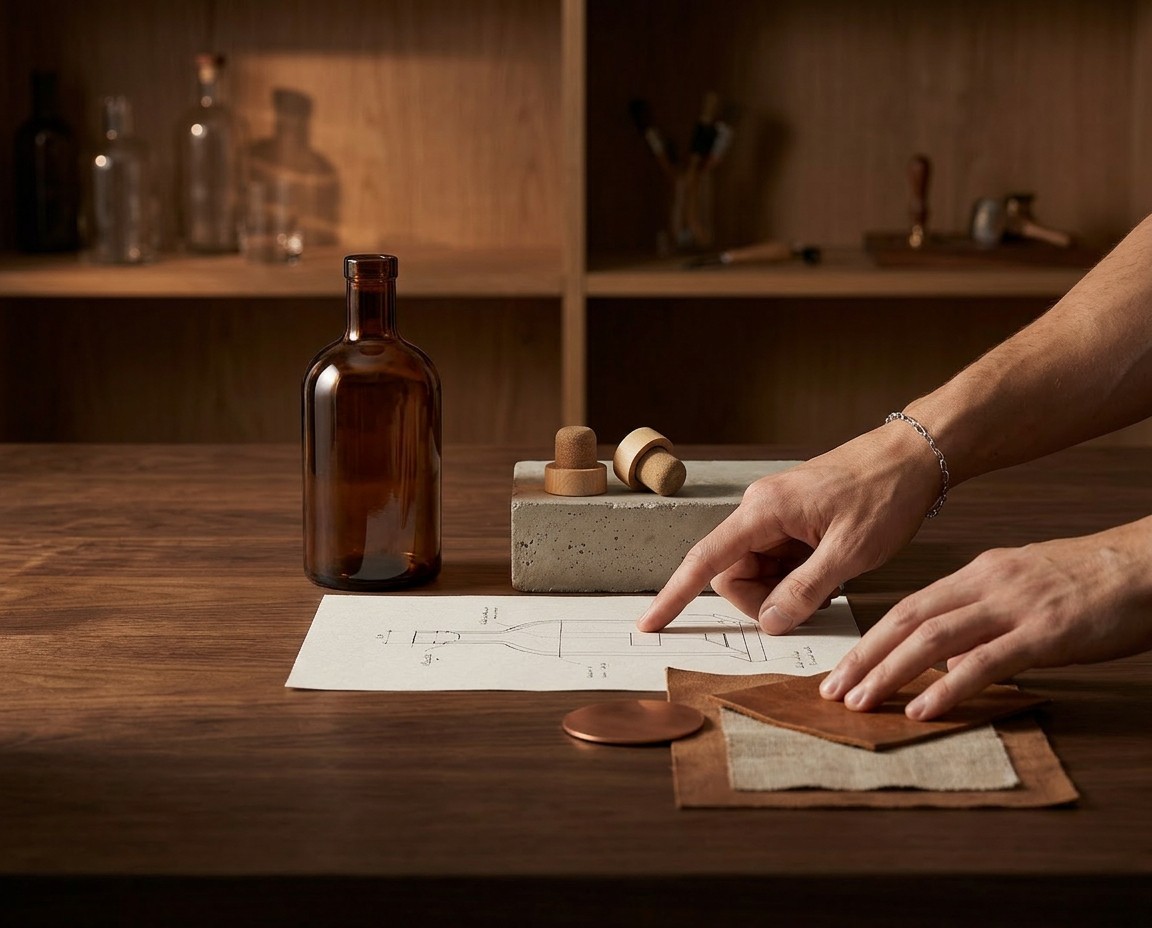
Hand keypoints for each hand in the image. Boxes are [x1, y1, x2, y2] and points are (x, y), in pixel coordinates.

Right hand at [637, 424, 941, 632]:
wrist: (916, 454)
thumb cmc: (886, 494)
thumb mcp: (849, 553)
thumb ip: (803, 591)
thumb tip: (768, 623)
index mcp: (763, 511)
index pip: (705, 561)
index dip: (675, 596)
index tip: (650, 624)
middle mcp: (760, 510)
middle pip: (733, 573)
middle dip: (761, 600)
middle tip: (809, 605)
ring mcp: (776, 514)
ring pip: (758, 570)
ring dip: (784, 589)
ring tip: (830, 579)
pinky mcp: (793, 518)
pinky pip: (778, 559)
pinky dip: (797, 576)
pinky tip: (829, 570)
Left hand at [820, 517, 1151, 719]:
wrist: (1146, 565)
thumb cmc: (1088, 582)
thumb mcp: (1022, 590)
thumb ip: (981, 619)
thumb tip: (946, 659)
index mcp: (977, 574)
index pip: (908, 607)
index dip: (869, 639)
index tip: (841, 668)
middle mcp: (986, 585)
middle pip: (907, 620)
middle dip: (864, 656)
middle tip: (833, 690)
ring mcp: (1013, 606)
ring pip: (934, 639)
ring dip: (890, 672)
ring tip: (861, 701)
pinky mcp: (1045, 632)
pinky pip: (986, 661)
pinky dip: (948, 686)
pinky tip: (922, 708)